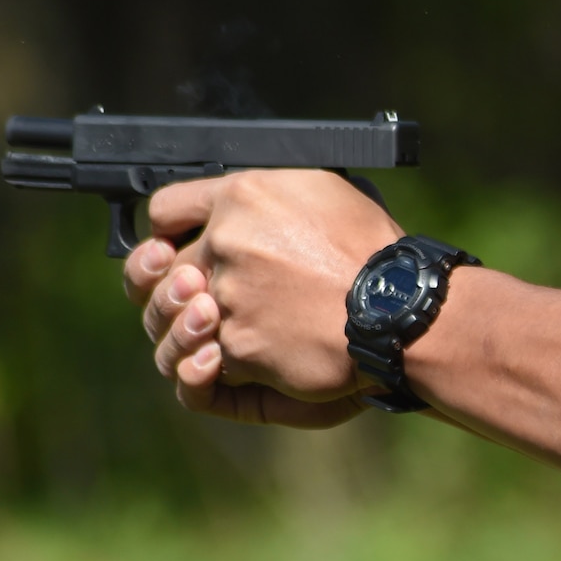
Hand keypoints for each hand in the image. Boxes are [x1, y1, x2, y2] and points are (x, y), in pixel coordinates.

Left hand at [123, 171, 401, 426]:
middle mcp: (225, 243)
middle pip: (162, 272)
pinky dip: (218, 368)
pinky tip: (240, 361)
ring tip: (222, 333)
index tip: (173, 247)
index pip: (166, 209)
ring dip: (189, 331)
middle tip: (199, 299)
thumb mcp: (322, 192)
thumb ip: (266, 196)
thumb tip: (240, 205)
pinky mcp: (239, 347)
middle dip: (177, 289)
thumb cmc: (374, 251)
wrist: (399, 308)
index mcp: (242, 197)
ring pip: (175, 321)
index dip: (166, 232)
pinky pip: (204, 362)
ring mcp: (226, 298)